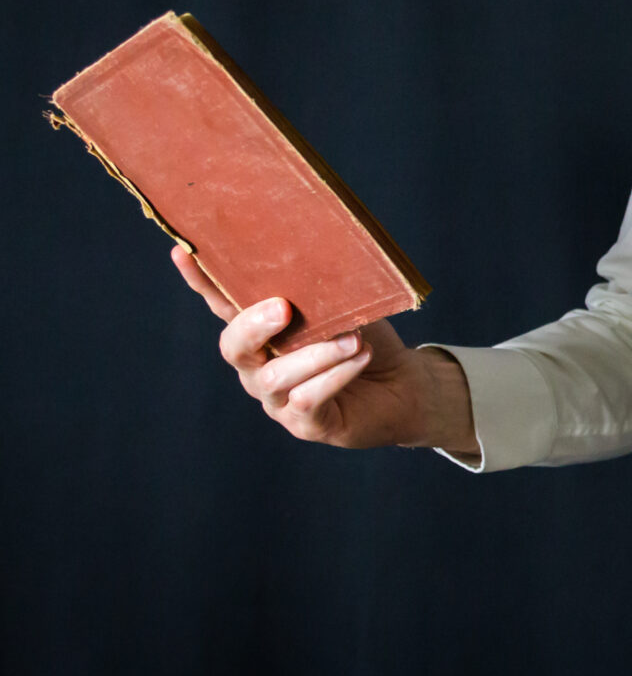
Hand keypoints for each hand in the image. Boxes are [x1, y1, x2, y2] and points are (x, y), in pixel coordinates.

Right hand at [170, 244, 476, 454]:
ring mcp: (277, 399)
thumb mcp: (346, 309)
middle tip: (284, 308)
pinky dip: (336, 375)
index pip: (224, 305)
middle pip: (234, 347)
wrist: (404, 385)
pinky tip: (360, 357)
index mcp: (262, 333)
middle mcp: (259, 367)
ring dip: (316, 354)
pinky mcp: (304, 424)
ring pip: (276, 377)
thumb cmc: (366, 340)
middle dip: (254, 325)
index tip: (182, 251)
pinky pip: (308, 400)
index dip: (202, 282)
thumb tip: (316, 263)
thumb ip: (322, 292)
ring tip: (353, 339)